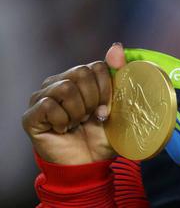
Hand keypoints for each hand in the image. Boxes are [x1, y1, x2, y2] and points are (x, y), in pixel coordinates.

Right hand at [22, 43, 125, 164]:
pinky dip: (63, 121)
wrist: (89, 164)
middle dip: (94, 99)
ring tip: (77, 123)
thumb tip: (115, 46)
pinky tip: (64, 130)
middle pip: (81, 73)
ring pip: (65, 88)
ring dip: (78, 111)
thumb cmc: (103, 133)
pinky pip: (49, 105)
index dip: (107, 89)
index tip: (107, 109)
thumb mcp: (119, 103)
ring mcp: (42, 97)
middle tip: (91, 117)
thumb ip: (118, 73)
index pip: (97, 66)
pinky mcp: (31, 115)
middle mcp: (58, 82)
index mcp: (80, 77)